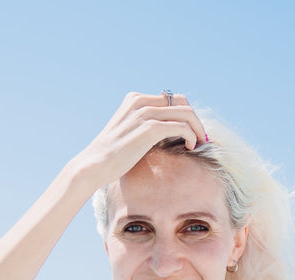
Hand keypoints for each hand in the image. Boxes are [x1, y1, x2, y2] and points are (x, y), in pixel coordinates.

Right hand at [68, 91, 208, 189]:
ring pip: (185, 112)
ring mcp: (144, 113)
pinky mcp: (149, 128)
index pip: (170, 99)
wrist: (93, 166)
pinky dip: (191, 135)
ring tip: (199, 142)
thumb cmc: (110, 156)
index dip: (185, 113)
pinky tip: (191, 146)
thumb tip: (164, 130)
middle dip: (195, 118)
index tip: (192, 130)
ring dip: (197, 127)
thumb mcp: (127, 132)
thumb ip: (143, 124)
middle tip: (201, 136)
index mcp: (135, 99)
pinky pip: (181, 126)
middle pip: (181, 101)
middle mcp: (140, 102)